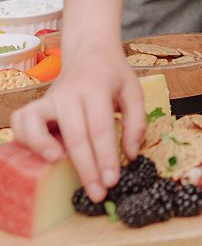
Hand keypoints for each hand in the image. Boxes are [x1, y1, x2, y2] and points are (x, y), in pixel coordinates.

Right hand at [10, 44, 145, 201]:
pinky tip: (43, 156)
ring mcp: (49, 98)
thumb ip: (136, 122)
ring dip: (45, 151)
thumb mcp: (133, 91)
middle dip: (86, 169)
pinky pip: (21, 123)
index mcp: (98, 89)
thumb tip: (131, 155)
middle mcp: (70, 93)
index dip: (106, 157)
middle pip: (75, 135)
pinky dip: (26, 140)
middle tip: (97, 193)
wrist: (90, 51)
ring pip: (37, 126)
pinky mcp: (34, 104)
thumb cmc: (113, 76)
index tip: (112, 181)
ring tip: (59, 172)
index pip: (101, 128)